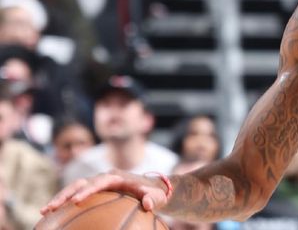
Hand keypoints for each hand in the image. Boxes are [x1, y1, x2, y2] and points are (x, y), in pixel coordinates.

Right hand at [41, 170, 168, 214]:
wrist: (152, 188)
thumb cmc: (154, 193)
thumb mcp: (157, 197)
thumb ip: (152, 199)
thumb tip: (147, 204)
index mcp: (117, 177)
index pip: (99, 182)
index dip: (88, 190)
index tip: (76, 200)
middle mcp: (104, 177)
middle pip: (81, 182)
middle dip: (65, 194)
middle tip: (51, 207)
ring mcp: (97, 183)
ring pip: (74, 188)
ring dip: (59, 198)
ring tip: (44, 212)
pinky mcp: (93, 190)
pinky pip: (76, 194)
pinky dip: (63, 203)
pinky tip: (51, 216)